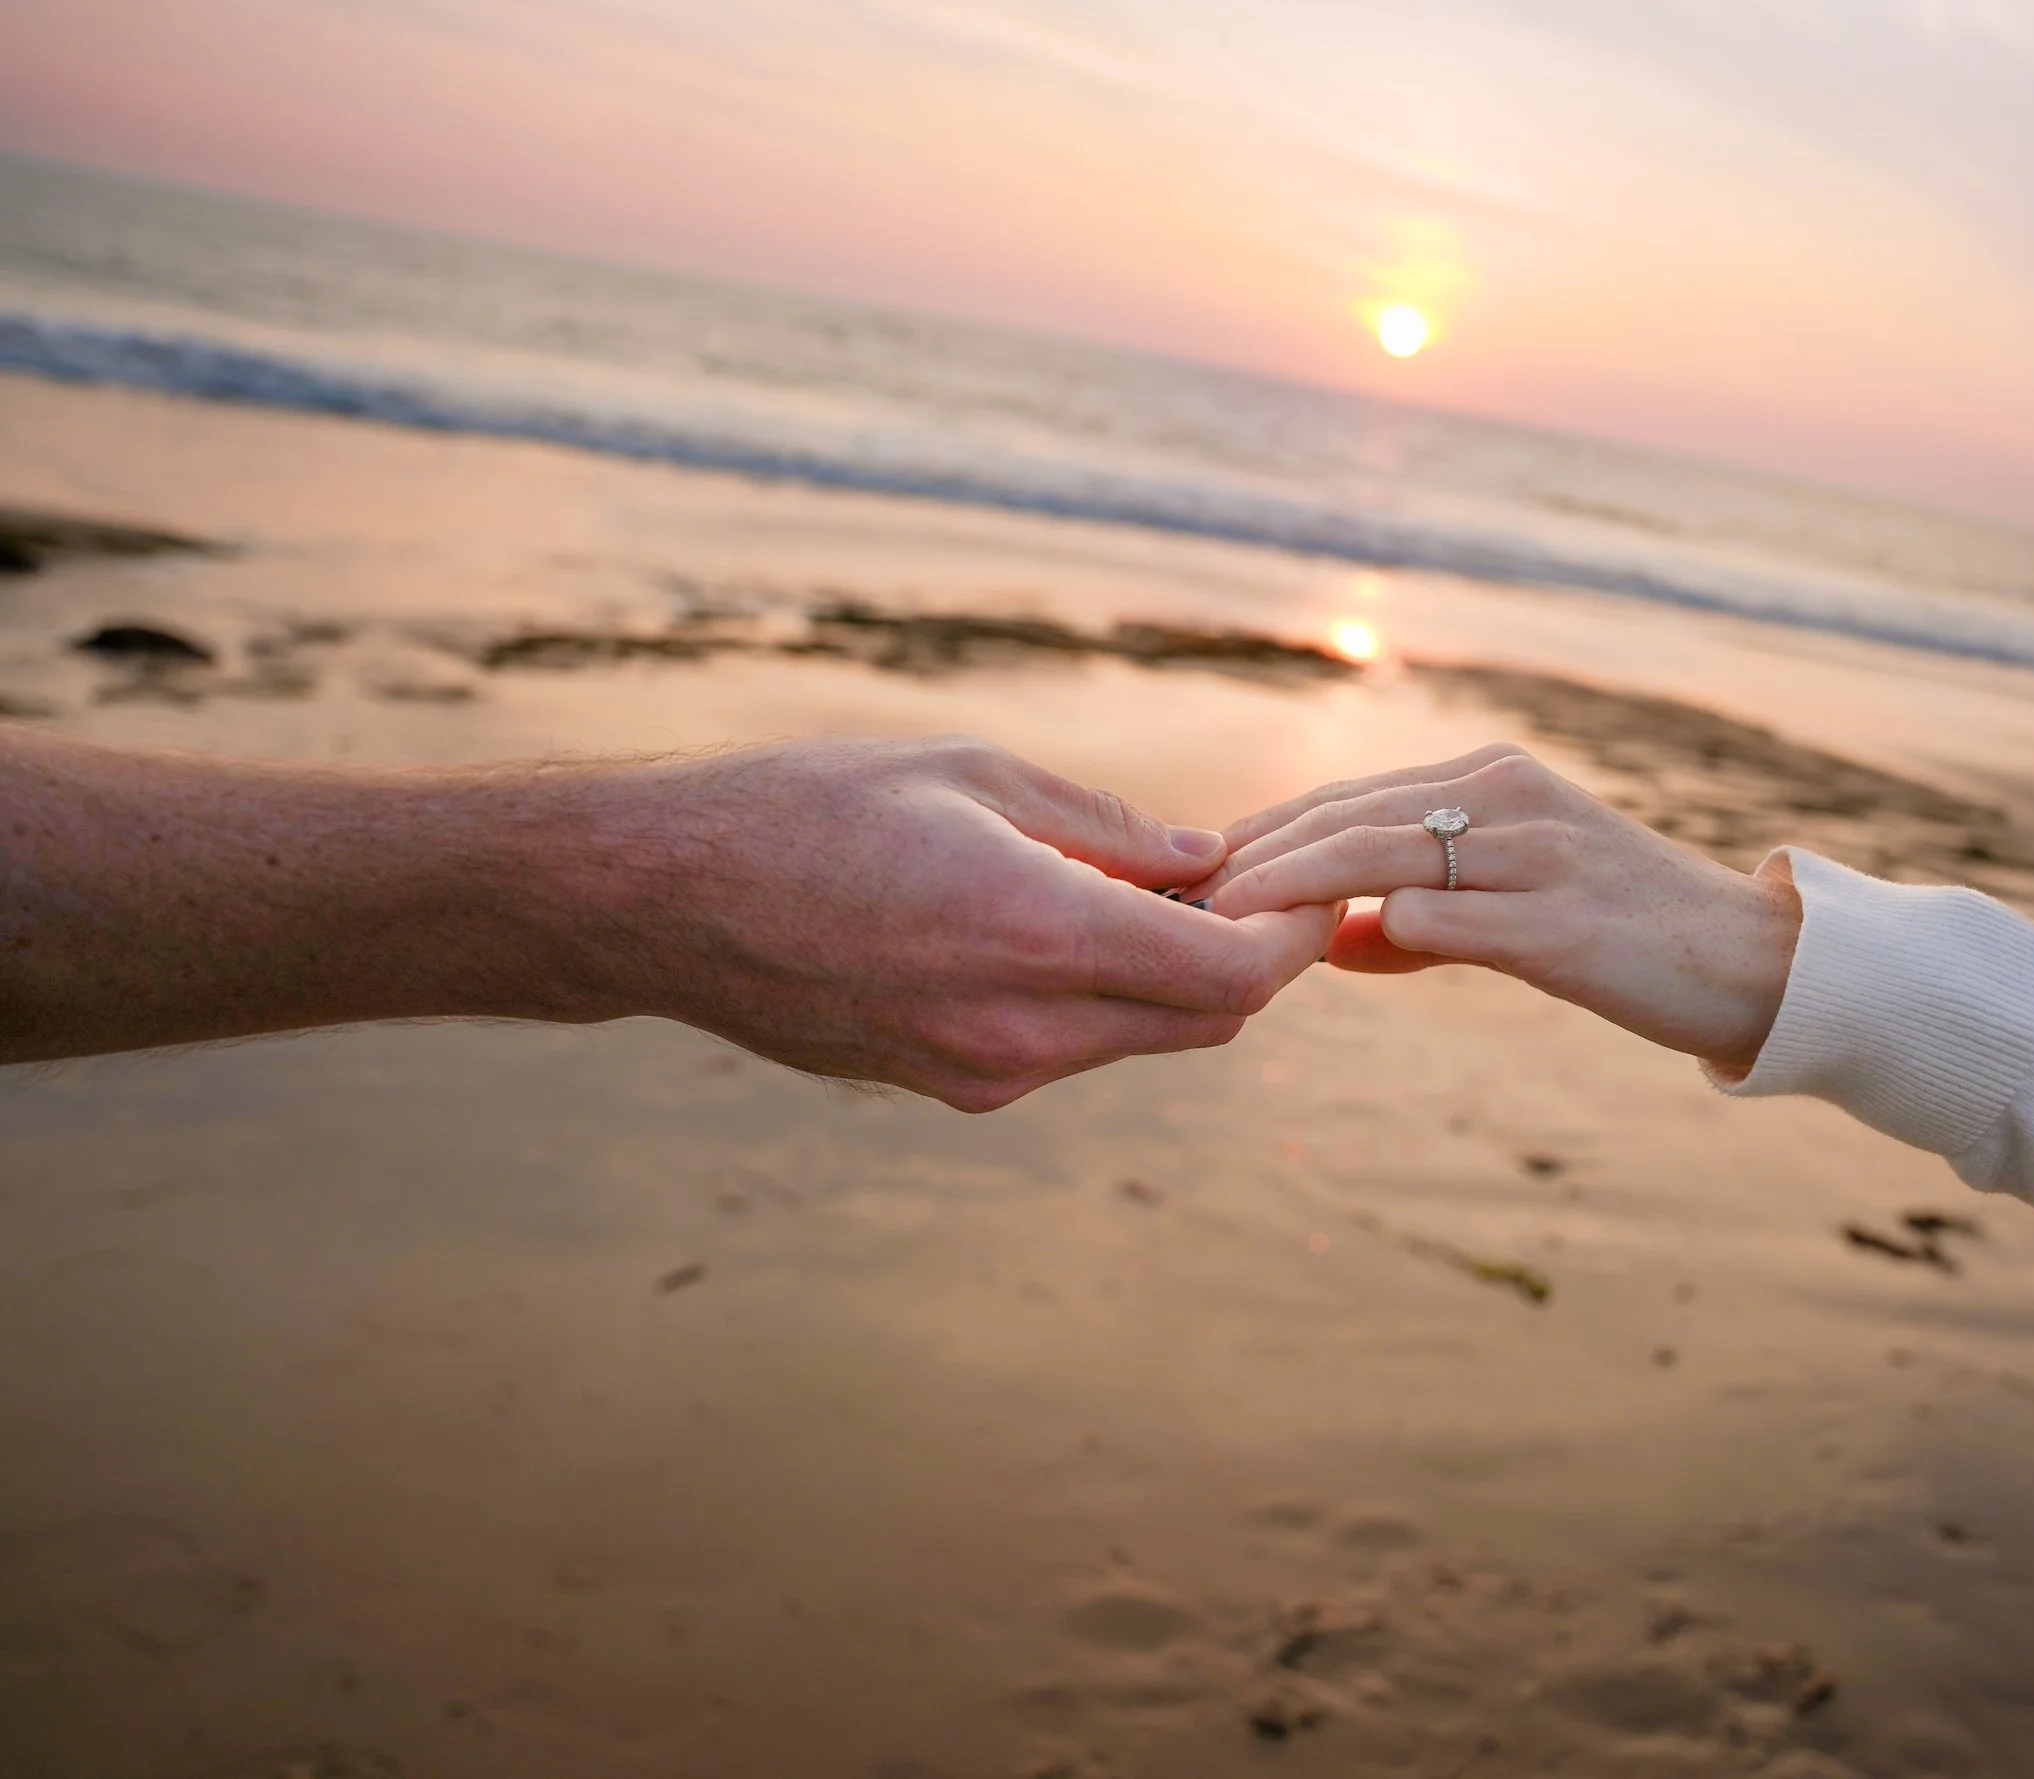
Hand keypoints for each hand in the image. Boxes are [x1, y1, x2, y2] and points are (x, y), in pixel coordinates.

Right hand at [586, 736, 1338, 1108]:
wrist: (662, 901)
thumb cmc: (806, 808)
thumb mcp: (971, 775)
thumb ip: (1107, 828)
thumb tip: (1205, 861)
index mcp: (1035, 936)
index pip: (1230, 977)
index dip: (1294, 938)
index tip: (1312, 885)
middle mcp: (1020, 1031)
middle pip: (1206, 1022)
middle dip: (1251, 959)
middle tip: (1255, 881)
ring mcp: (983, 1073)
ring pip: (1143, 1040)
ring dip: (1177, 978)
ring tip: (1160, 889)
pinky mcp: (949, 1086)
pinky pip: (1072, 1050)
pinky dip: (1108, 998)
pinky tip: (1078, 928)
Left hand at [1197, 745, 1800, 1070]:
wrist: (1754, 965)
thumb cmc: (1628, 939)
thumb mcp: (1520, 908)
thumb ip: (1425, 920)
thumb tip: (1335, 946)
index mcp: (1493, 779)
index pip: (1350, 797)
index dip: (1265, 832)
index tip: (1191, 869)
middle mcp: (1508, 796)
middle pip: (1347, 817)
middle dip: (1254, 859)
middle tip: (1176, 901)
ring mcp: (1536, 853)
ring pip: (1379, 855)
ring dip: (1288, 890)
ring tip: (1220, 924)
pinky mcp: (1560, 922)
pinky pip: (1446, 917)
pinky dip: (1375, 934)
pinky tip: (1322, 958)